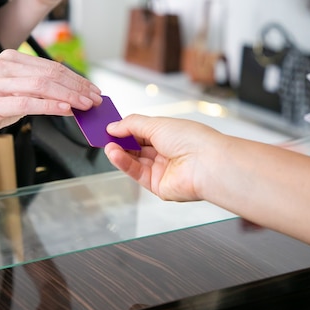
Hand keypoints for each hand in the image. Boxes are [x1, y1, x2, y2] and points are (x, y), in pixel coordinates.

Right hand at [0, 50, 100, 146]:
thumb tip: (72, 97)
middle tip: (96, 99)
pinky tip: (66, 111)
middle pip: (49, 74)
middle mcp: (2, 66)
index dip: (76, 78)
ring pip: (41, 86)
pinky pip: (27, 102)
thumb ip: (38, 91)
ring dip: (68, 96)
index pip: (50, 66)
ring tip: (86, 105)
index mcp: (9, 59)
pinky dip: (50, 106)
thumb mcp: (14, 94)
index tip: (94, 89)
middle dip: (77, 87)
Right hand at [104, 114, 223, 201]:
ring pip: (133, 161)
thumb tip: (113, 126)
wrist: (206, 164)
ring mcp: (162, 170)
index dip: (125, 129)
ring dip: (118, 152)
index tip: (109, 126)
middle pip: (136, 147)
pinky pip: (136, 173)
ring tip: (107, 144)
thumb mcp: (156, 123)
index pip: (142, 132)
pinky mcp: (157, 186)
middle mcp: (166, 153)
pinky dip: (123, 163)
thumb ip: (131, 124)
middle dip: (119, 141)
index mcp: (170, 135)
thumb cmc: (192, 140)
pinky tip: (114, 153)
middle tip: (103, 135)